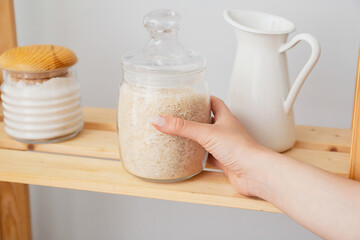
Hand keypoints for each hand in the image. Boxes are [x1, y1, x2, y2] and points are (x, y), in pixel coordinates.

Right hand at [151, 96, 273, 196]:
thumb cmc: (240, 149)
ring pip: (207, 140)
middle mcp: (226, 131)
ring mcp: (225, 147)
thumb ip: (182, 127)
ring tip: (179, 136)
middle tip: (179, 116)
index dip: (203, 98)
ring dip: (195, 139)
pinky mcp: (223, 162)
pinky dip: (197, 157)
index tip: (190, 96)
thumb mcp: (206, 133)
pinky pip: (208, 158)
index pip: (215, 102)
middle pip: (209, 121)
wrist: (254, 173)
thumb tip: (159, 119)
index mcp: (226, 118)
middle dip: (195, 119)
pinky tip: (188, 158)